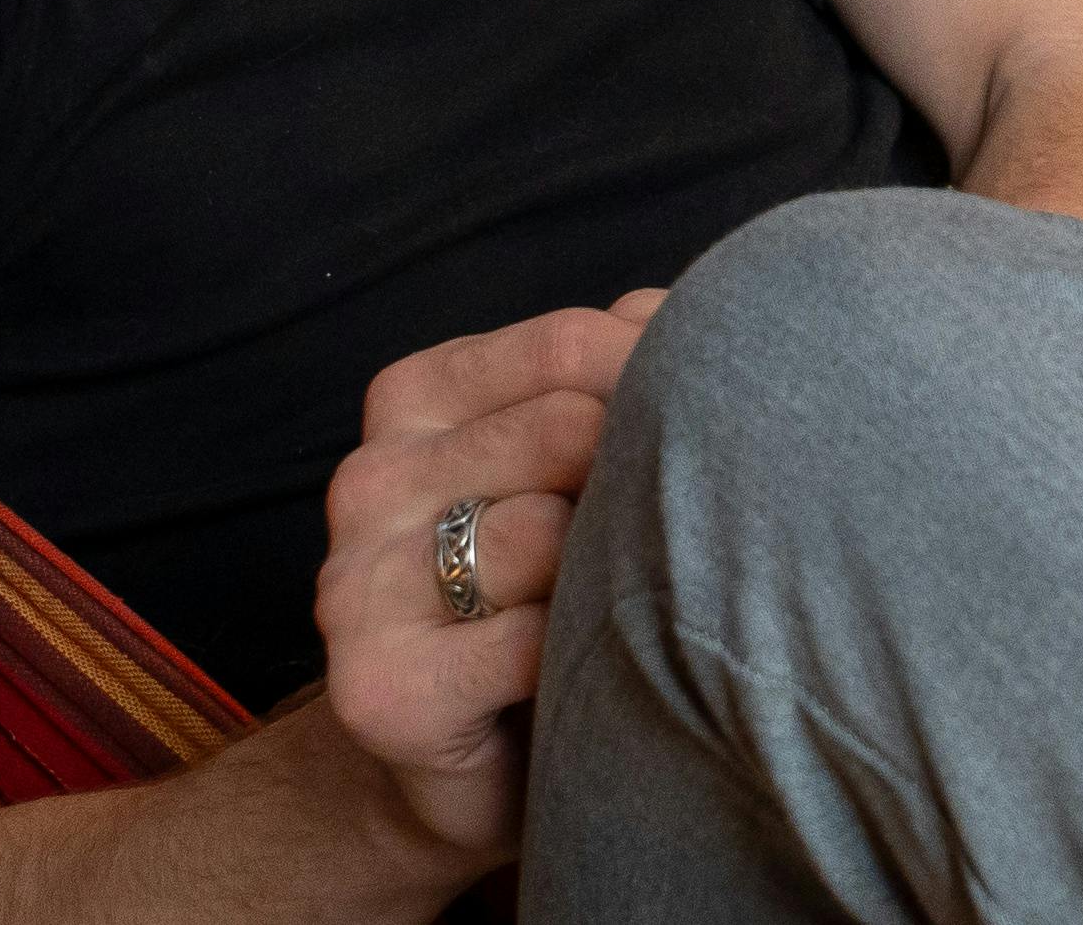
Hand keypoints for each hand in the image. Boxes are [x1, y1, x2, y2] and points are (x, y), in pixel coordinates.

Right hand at [311, 294, 658, 866]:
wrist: (468, 772)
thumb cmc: (552, 595)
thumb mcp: (577, 461)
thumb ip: (618, 373)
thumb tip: (680, 311)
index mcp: (416, 399)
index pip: (566, 345)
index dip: (662, 381)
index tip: (724, 428)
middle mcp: (370, 480)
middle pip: (565, 431)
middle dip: (645, 483)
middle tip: (682, 541)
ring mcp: (358, 585)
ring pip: (548, 536)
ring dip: (614, 578)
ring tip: (629, 612)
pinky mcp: (379, 687)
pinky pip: (530, 643)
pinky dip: (583, 659)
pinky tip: (586, 676)